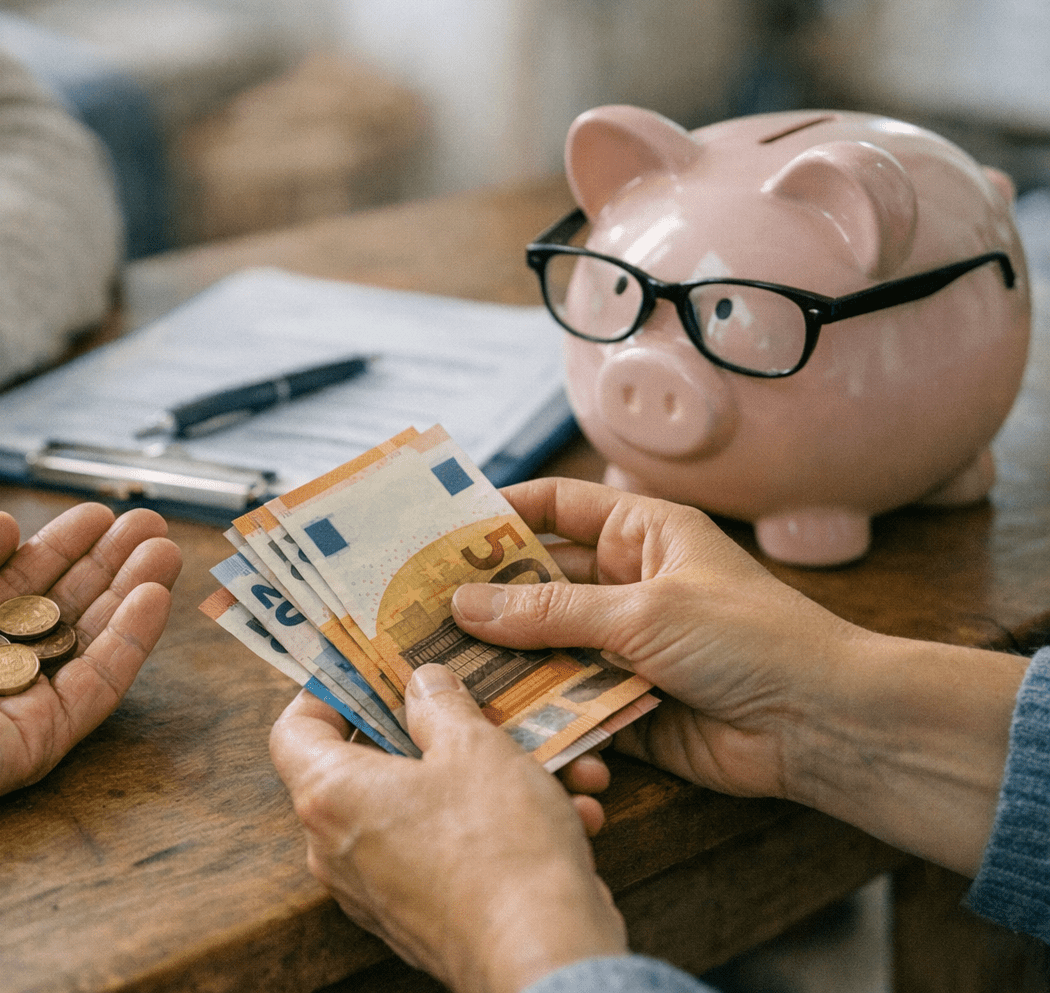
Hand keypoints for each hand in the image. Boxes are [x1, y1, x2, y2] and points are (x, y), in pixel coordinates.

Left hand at [270, 664, 625, 992]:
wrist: (542, 956)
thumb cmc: (498, 846)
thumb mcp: (474, 747)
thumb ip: (439, 704)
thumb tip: (423, 683)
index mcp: (331, 794)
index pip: (293, 729)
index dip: (326, 691)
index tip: (367, 671)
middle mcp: (336, 847)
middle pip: (365, 767)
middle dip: (429, 732)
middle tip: (472, 707)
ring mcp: (374, 889)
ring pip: (420, 809)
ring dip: (483, 780)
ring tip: (548, 762)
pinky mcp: (416, 917)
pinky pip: (445, 853)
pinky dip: (495, 828)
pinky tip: (566, 812)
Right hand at [449, 476, 1025, 875]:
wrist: (823, 725)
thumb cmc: (751, 640)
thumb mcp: (642, 610)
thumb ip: (550, 610)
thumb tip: (464, 603)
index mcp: (640, 534)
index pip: (553, 509)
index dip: (495, 515)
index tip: (433, 529)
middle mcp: (625, 585)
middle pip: (536, 584)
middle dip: (481, 597)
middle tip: (411, 606)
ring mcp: (624, 647)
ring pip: (543, 646)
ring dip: (500, 657)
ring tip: (430, 663)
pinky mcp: (625, 706)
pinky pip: (564, 702)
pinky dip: (532, 709)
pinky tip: (483, 715)